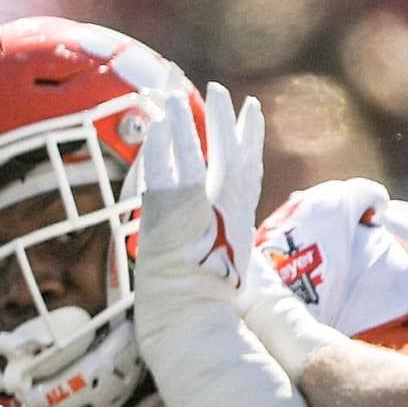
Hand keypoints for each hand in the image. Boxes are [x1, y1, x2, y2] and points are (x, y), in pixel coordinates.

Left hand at [131, 79, 264, 291]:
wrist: (190, 315)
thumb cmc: (205, 304)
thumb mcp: (224, 267)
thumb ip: (220, 240)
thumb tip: (217, 235)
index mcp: (241, 219)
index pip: (249, 169)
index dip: (250, 137)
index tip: (251, 110)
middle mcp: (226, 207)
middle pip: (230, 152)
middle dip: (226, 120)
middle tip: (220, 91)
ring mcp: (199, 205)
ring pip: (196, 152)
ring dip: (187, 121)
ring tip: (177, 95)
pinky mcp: (170, 207)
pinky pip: (165, 166)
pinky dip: (163, 143)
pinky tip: (157, 122)